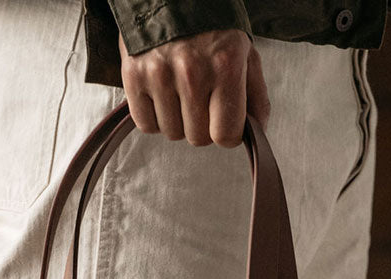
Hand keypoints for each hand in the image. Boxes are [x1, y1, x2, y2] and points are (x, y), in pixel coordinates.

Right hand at [117, 28, 269, 147]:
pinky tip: (161, 94)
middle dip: (201, 125)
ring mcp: (160, 74)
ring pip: (172, 133)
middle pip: (198, 138)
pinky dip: (154, 116)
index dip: (226, 132)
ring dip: (177, 120)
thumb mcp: (244, 53)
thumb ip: (255, 95)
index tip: (222, 120)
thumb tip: (256, 132)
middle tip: (199, 97)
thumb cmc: (211, 27)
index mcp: (225, 66)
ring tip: (179, 90)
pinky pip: (146, 125)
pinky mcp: (134, 76)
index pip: (226, 135)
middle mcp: (192, 72)